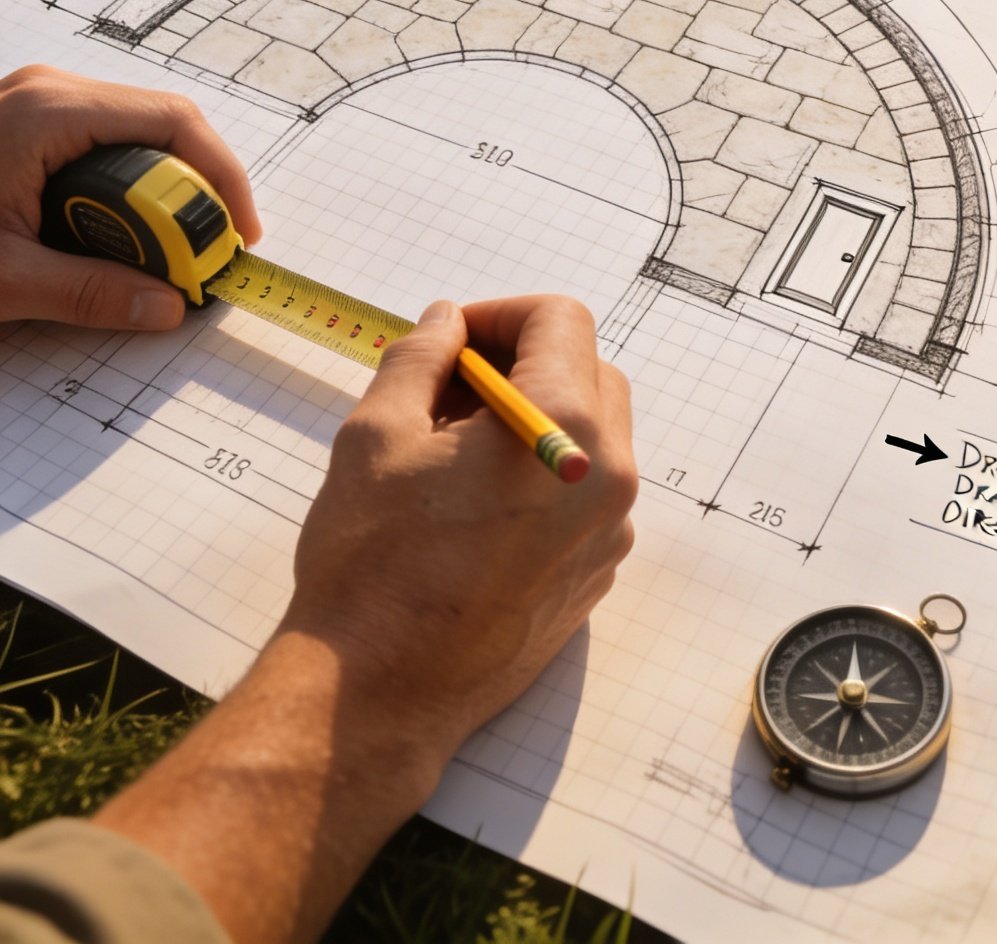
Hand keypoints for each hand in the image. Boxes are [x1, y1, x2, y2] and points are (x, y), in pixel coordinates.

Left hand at [0, 63, 261, 332]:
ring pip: (135, 134)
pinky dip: (125, 188)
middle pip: (160, 125)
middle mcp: (50, 91)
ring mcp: (38, 102)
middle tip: (202, 257)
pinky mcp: (30, 123)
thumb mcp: (3, 278)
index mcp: (49, 111)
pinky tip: (120, 234)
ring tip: (163, 255)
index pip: (172, 122)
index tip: (237, 234)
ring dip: (159, 194)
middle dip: (192, 193)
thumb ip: (89, 293)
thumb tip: (166, 306)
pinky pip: (103, 143)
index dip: (220, 177)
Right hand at [286, 294, 637, 775]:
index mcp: (565, 428)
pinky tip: (475, 503)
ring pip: (592, 434)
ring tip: (455, 449)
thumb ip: (422, 357)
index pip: (562, 321)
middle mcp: (607, 478)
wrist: (375, 697)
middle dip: (524, 360)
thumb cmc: (371, 564)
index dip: (501, 315)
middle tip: (449, 388)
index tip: (452, 342)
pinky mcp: (594, 579)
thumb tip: (448, 324)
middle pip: (589, 371)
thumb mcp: (379, 432)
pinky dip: (544, 474)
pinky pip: (585, 495)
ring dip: (535, 416)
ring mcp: (608, 536)